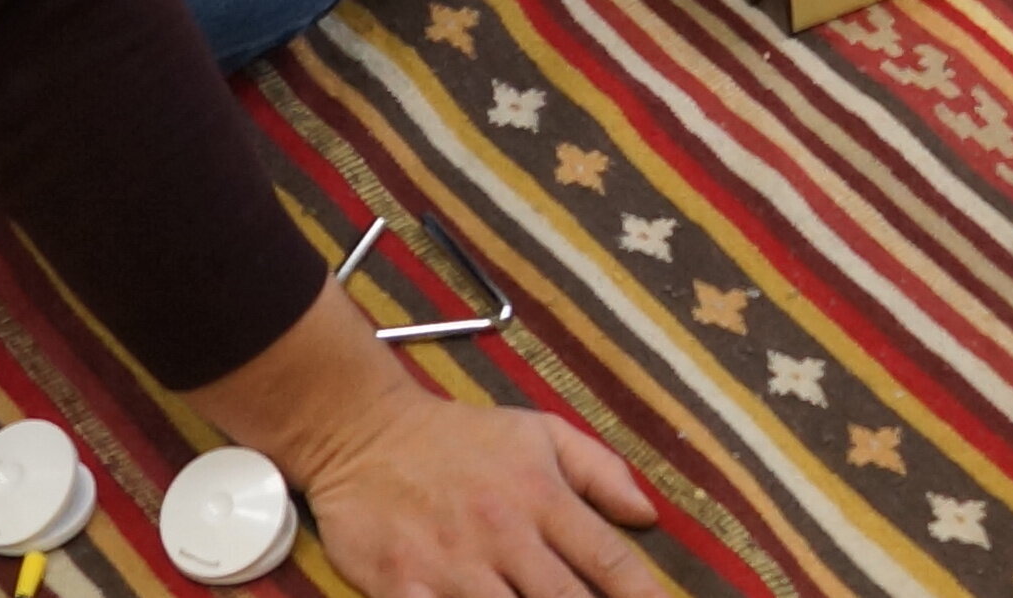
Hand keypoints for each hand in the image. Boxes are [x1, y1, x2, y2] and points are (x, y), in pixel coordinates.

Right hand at [192, 284, 661, 597]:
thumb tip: (648, 515)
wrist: (364, 432)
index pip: (607, 559)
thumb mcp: (540, 432)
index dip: (640, 595)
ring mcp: (451, 565)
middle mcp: (504, 534)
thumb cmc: (461, 438)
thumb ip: (599, 471)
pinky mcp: (401, 586)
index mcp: (541, 496)